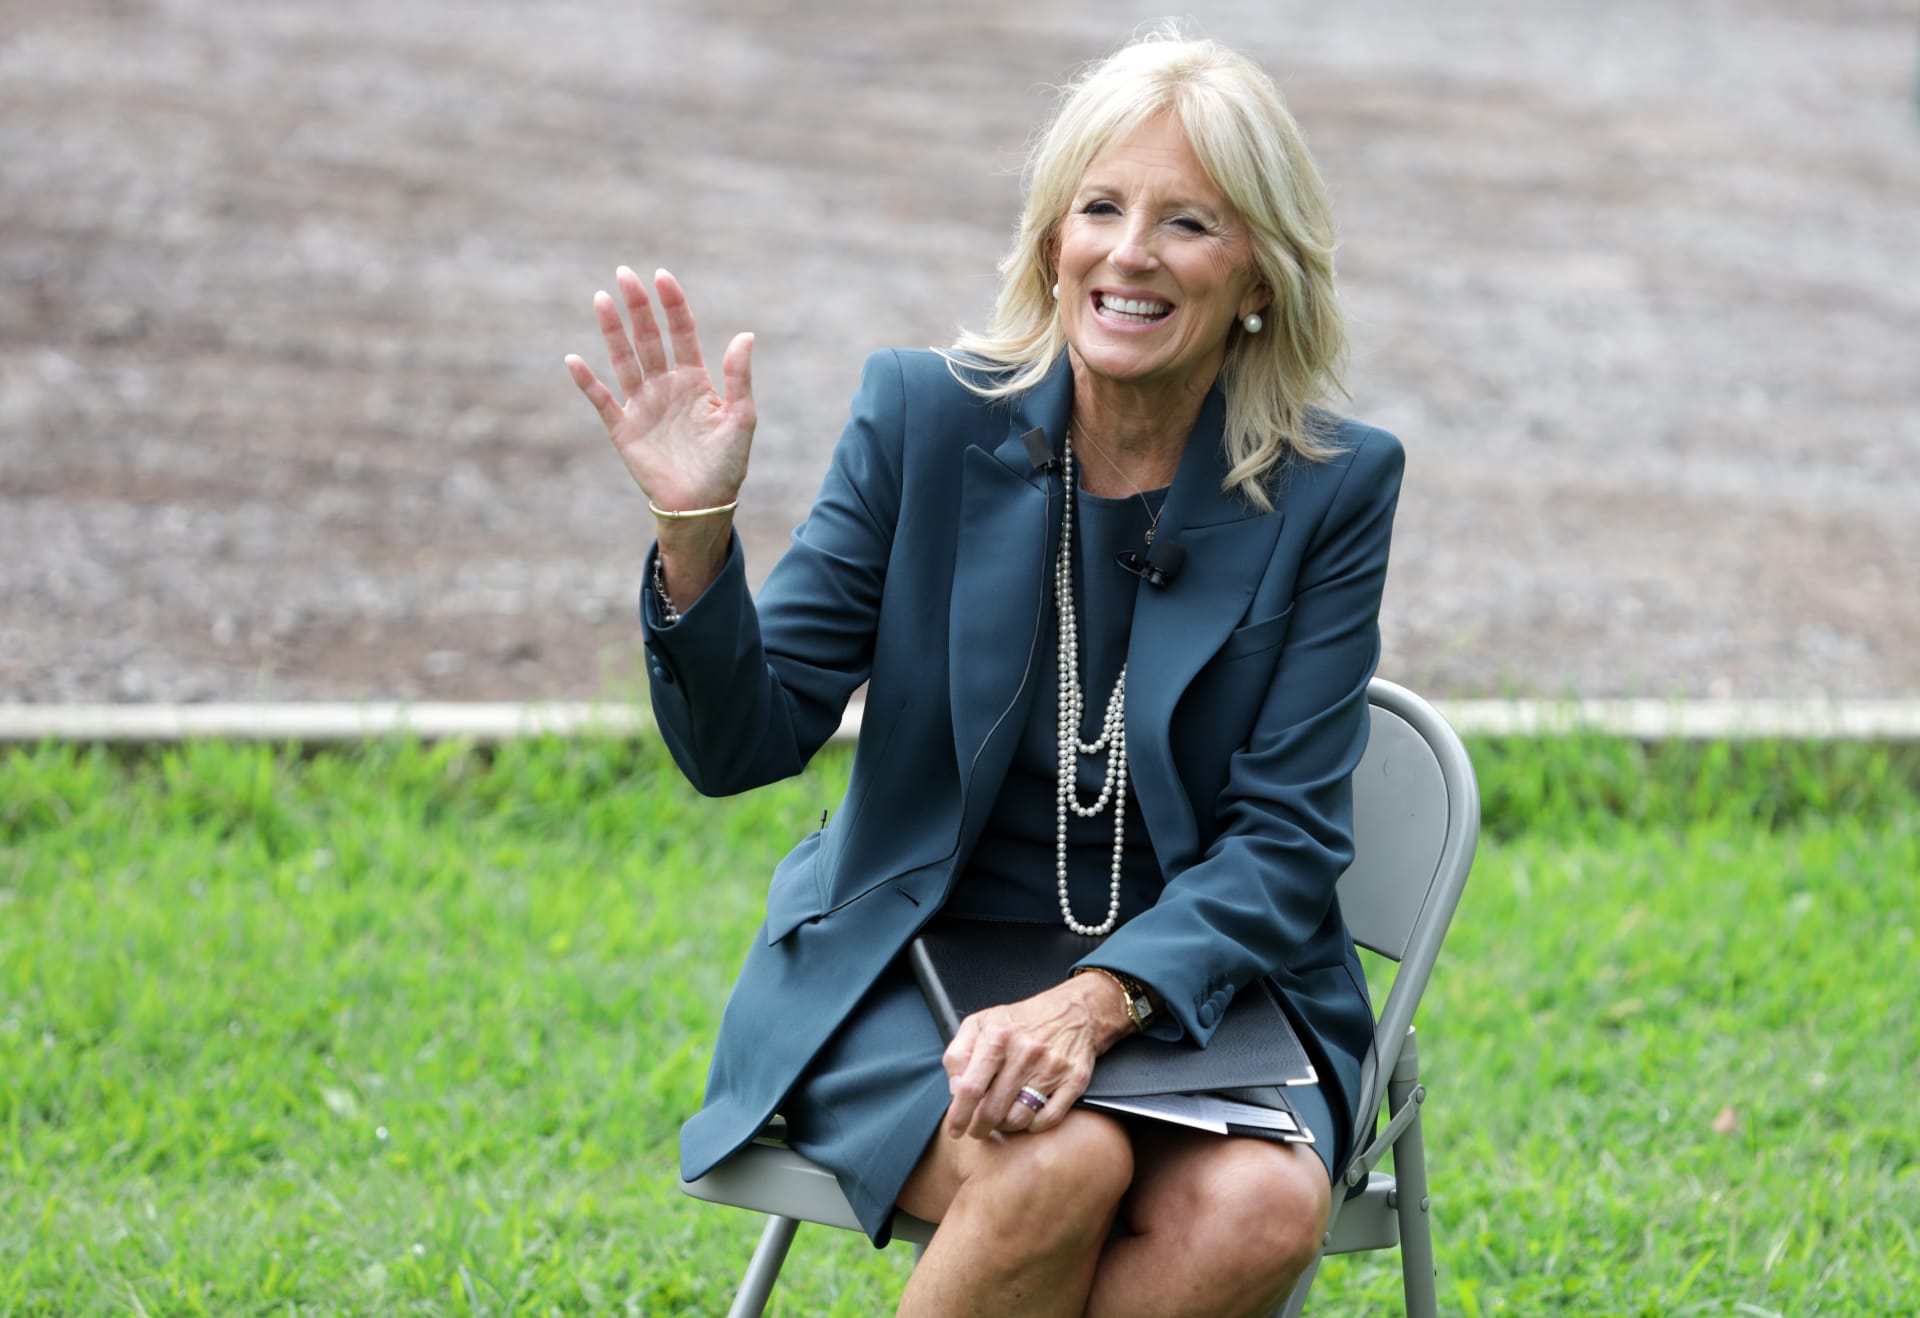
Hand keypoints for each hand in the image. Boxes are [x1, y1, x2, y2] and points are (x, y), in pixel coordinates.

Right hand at [564, 266, 754, 514]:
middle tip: (624, 274)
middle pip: (648, 337)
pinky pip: (601, 399)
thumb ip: (739, 377)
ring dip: (612, 331)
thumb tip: (746, 335)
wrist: (702, 504)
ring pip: (624, 359)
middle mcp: (666, 385)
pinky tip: (574, 359)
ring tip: (601, 298)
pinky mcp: (623, 428)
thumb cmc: (727, 464)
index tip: (662, 277)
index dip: (673, 305)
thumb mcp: (741, 418)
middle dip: (638, 306)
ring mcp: (643, 404)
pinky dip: (587, 381)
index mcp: (696, 379)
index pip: (682, 332)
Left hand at [941, 975, 1133, 1139]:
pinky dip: (1034, 1125)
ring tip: (1002, 1118)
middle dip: (980, 1127)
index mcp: (998, 1037)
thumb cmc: (1022, 1021)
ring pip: (1019, 1118)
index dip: (959, 1115)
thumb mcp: (980, 1023)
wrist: (1073, 1010)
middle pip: (993, 1109)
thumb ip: (958, 1054)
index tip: (954, 1130)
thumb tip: (955, 1089)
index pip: (971, 1087)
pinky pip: (1048, 1119)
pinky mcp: (1073, 1081)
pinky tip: (1028, 1115)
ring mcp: (1051, 1068)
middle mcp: (1025, 1052)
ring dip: (1006, 1126)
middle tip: (978, 1129)